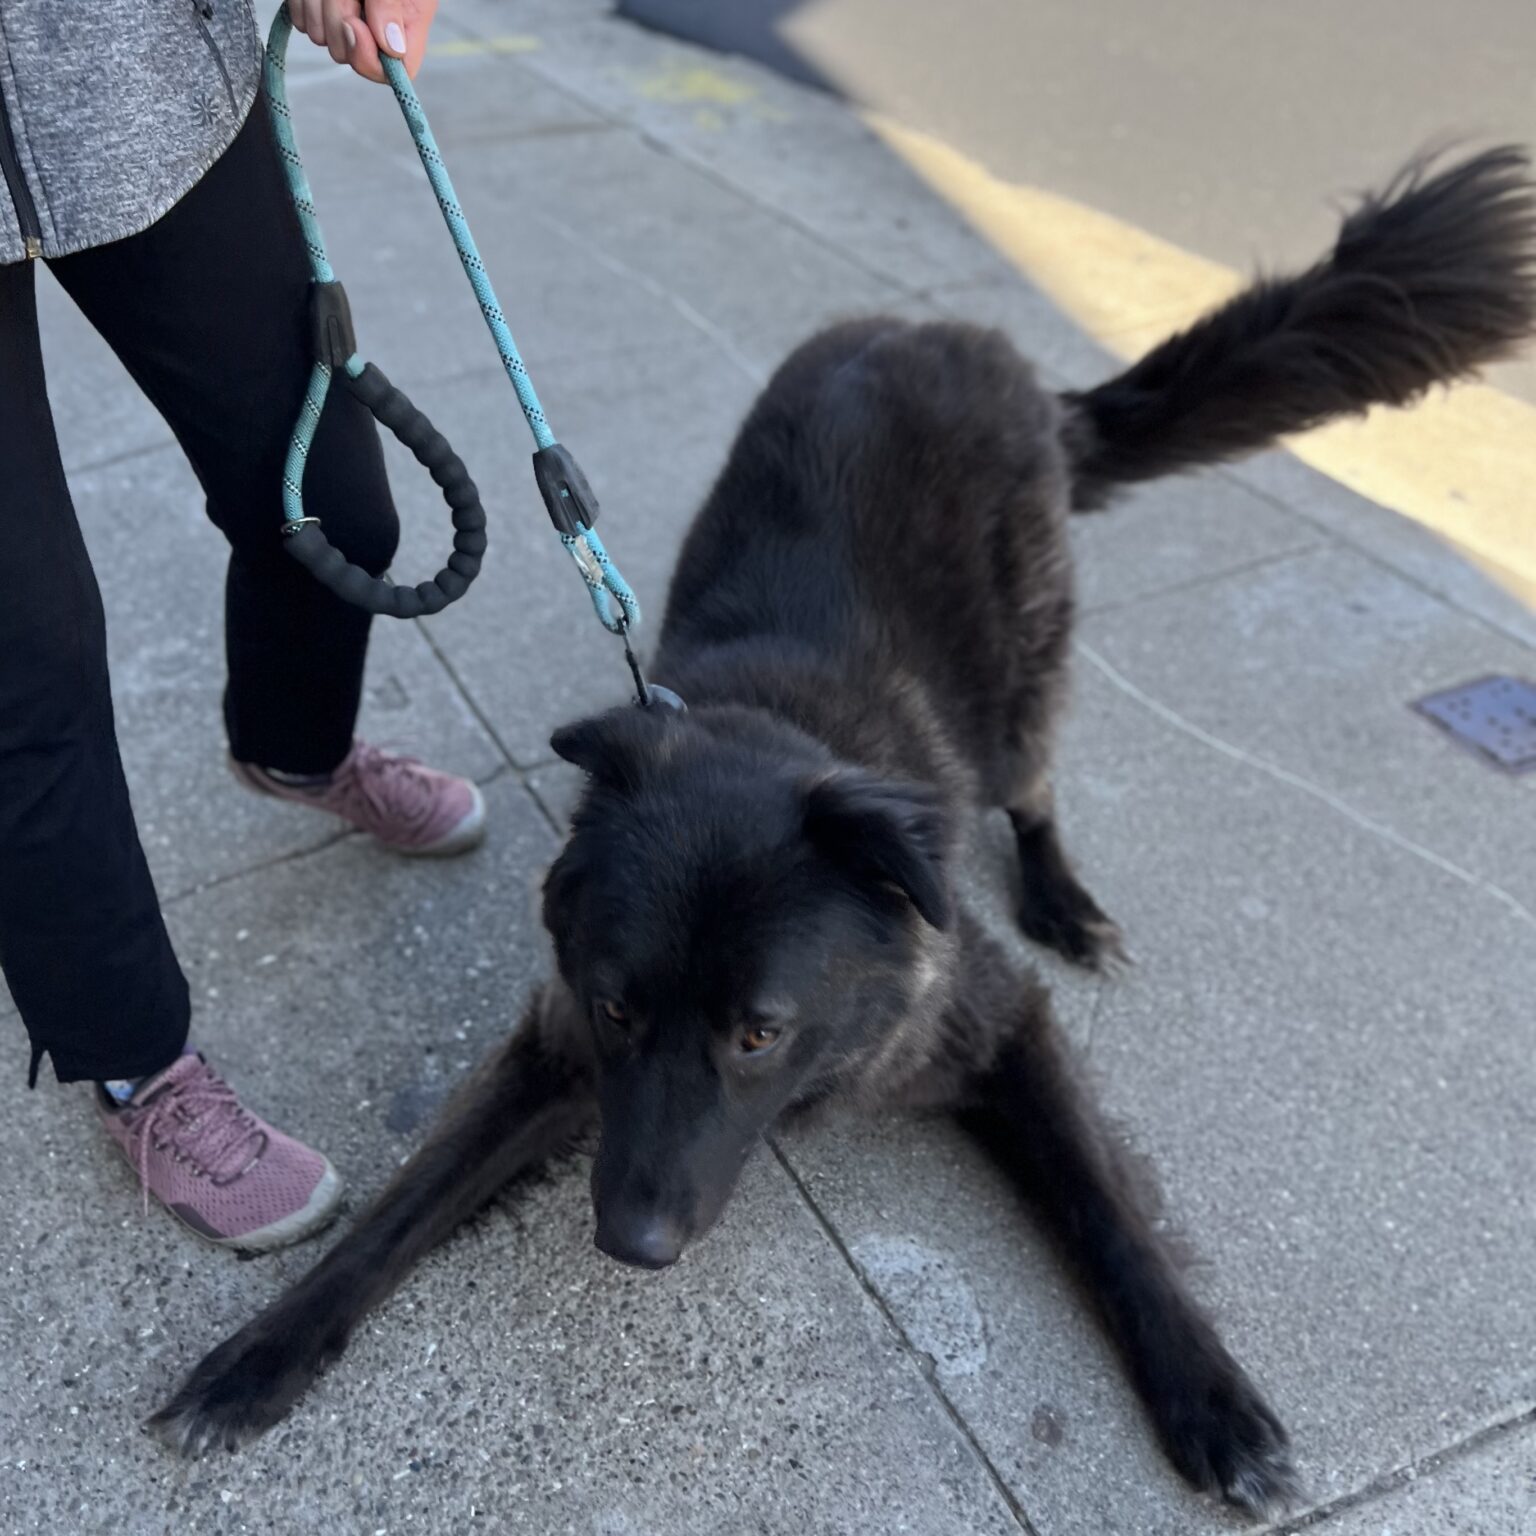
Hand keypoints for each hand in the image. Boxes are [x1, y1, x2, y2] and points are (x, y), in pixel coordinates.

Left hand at [287, 1, 438, 83]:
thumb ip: (391, 6)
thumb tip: (392, 49)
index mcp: (403, 30)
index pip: (389, 73)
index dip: (368, 59)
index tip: (355, 26)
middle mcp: (374, 32)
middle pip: (348, 55)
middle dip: (339, 19)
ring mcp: (343, 23)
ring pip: (320, 36)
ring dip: (319, 4)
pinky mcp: (317, 11)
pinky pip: (302, 19)